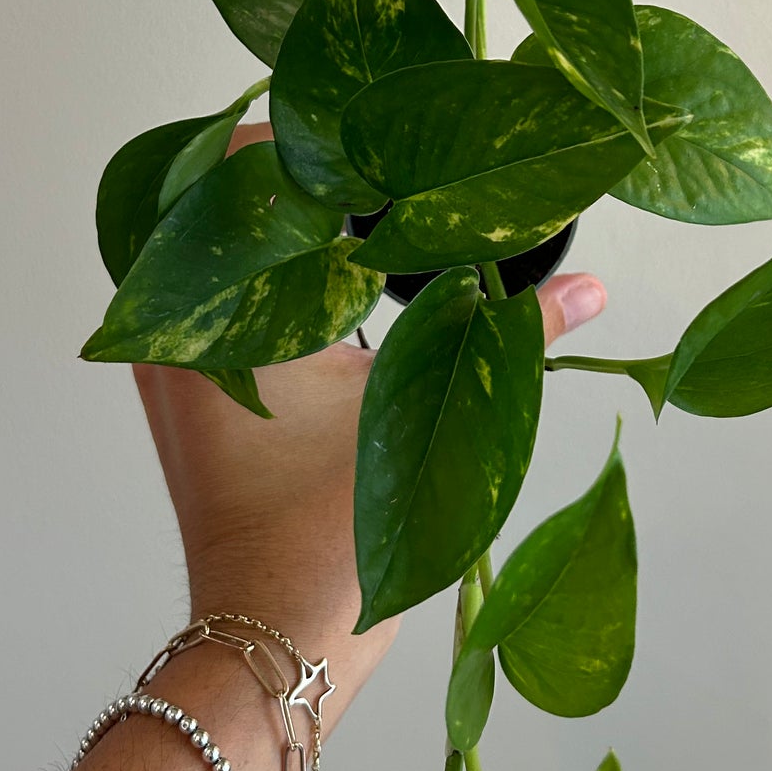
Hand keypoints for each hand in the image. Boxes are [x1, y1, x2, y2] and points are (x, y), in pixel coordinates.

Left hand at [133, 121, 606, 716]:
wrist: (271, 639)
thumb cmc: (330, 538)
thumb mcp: (429, 419)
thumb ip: (510, 338)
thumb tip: (594, 287)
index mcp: (222, 307)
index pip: (246, 161)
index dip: (320, 133)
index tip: (389, 131)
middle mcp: (178, 320)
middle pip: (233, 195)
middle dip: (312, 169)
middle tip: (394, 159)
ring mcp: (177, 358)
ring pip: (229, 245)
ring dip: (295, 221)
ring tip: (382, 205)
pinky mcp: (195, 389)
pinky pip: (228, 293)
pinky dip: (281, 271)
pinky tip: (351, 273)